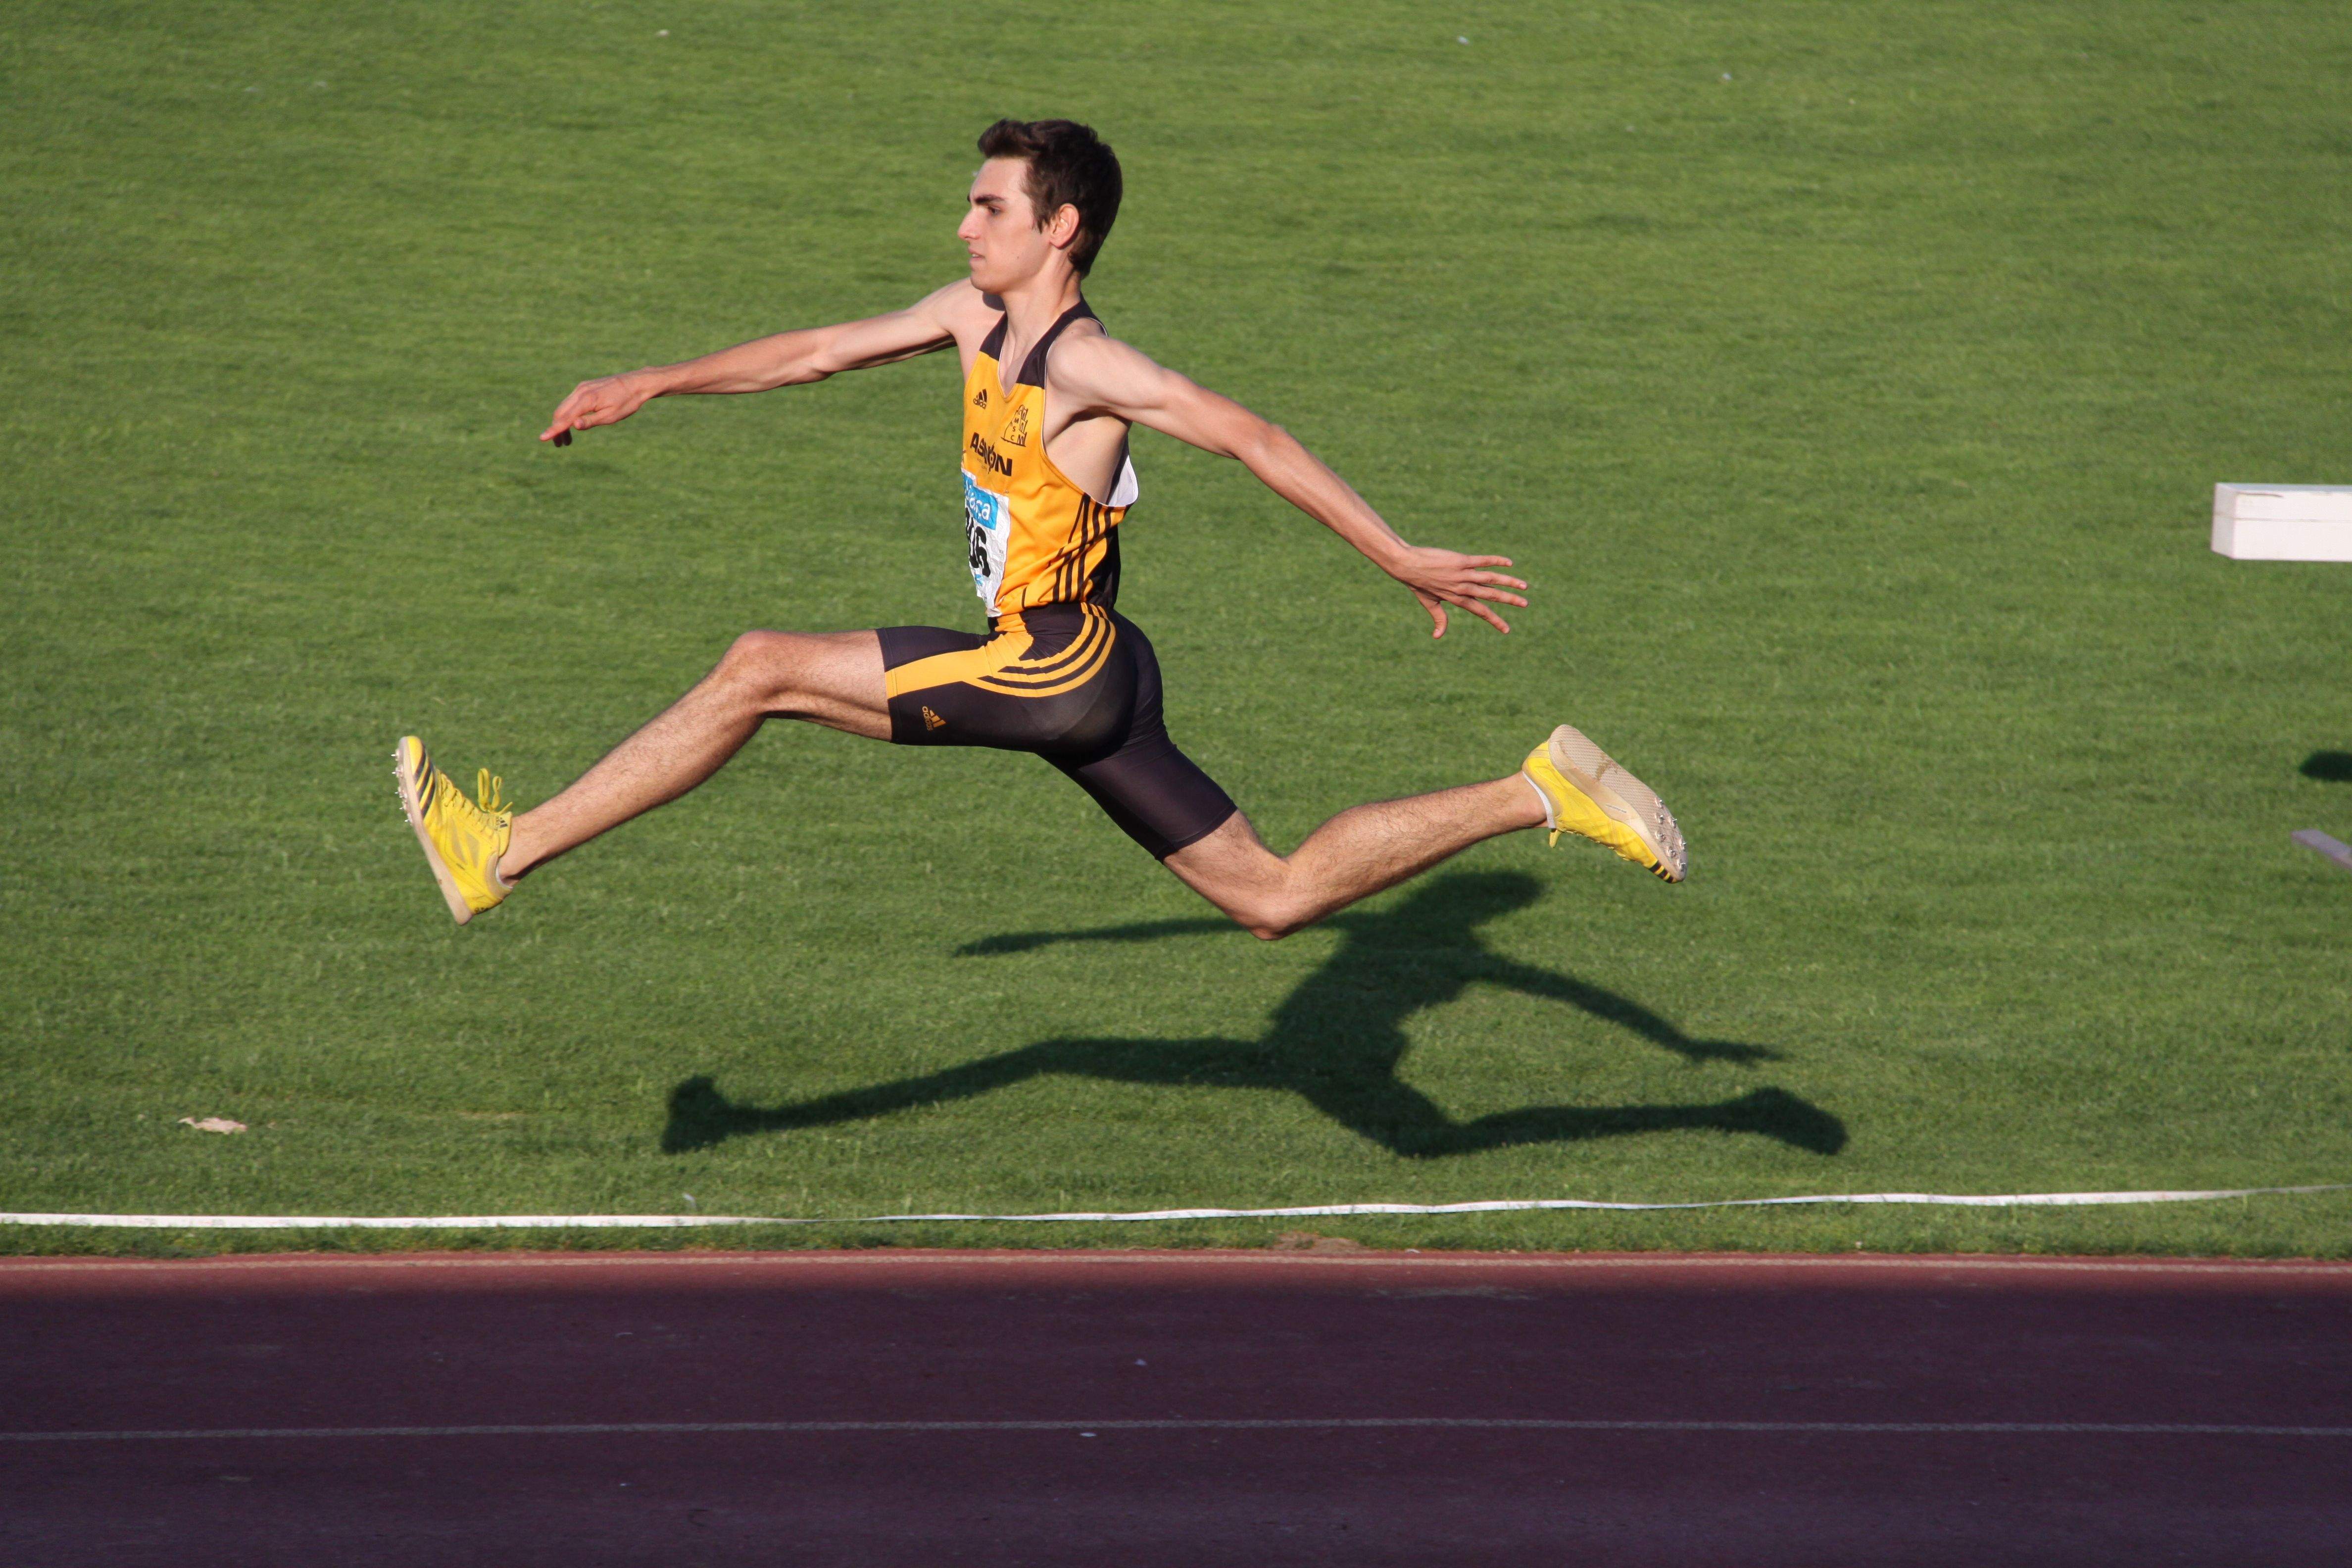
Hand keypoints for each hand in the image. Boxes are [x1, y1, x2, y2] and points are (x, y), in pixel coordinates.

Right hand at [539, 372, 655, 444]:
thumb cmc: (627, 402)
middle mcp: (580, 391)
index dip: (553, 430)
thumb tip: (573, 426)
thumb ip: (591, 421)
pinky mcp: (585, 387)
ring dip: (562, 422)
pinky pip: (571, 401)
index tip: (542, 438)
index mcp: (586, 400)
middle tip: (560, 445)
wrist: (637, 383)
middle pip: (560, 412)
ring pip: (564, 406)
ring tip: (566, 439)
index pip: (565, 418)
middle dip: (557, 428)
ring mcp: (582, 387)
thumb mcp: (611, 416)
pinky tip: (573, 423)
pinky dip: (568, 413)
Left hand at [1387, 545, 1527, 636]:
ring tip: (1524, 585)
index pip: (1481, 612)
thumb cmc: (1418, 583)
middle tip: (1525, 604)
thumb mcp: (1429, 603)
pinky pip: (1483, 561)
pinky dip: (1497, 561)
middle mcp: (1463, 588)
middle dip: (1510, 600)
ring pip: (1491, 579)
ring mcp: (1463, 574)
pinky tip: (1509, 563)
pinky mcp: (1461, 561)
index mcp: (1458, 599)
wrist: (1407, 565)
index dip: (1495, 621)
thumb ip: (1439, 619)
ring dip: (1509, 582)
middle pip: (1491, 596)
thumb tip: (1437, 636)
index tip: (1507, 630)